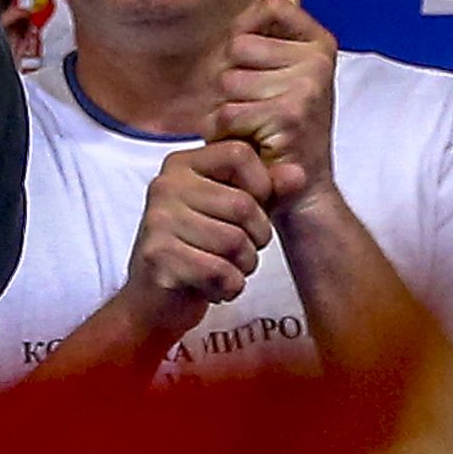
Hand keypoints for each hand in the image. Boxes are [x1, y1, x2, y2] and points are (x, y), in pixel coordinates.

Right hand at [114, 140, 276, 342]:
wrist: (154, 299)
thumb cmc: (199, 249)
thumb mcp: (235, 212)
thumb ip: (267, 190)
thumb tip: (298, 174)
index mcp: (182, 165)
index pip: (240, 154)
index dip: (261, 186)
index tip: (247, 212)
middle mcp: (165, 186)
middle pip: (243, 205)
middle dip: (256, 237)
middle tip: (238, 251)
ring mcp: (157, 221)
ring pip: (234, 241)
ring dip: (243, 266)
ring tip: (225, 269)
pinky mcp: (158, 256)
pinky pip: (219, 271)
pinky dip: (228, 287)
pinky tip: (213, 287)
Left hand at [211, 0, 337, 215]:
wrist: (300, 189)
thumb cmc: (276, 132)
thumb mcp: (276, 78)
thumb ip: (260, 43)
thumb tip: (235, 21)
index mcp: (319, 44)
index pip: (269, 5)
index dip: (244, 31)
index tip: (254, 64)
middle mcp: (319, 60)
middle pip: (236, 46)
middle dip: (228, 80)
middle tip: (253, 109)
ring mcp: (307, 86)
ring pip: (226, 81)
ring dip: (224, 109)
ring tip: (251, 127)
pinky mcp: (288, 115)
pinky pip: (225, 112)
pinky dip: (223, 132)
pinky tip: (248, 143)